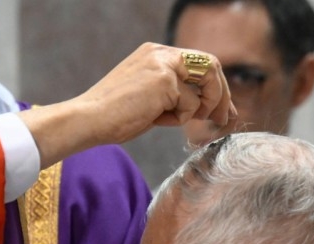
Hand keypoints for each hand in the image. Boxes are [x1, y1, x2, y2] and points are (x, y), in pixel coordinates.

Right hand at [78, 42, 233, 142]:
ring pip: (206, 85)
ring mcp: (163, 64)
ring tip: (180, 121)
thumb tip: (207, 106)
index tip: (223, 110)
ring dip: (201, 108)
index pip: (200, 63)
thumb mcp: (151, 98)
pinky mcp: (164, 80)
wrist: (89, 119)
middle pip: (211, 66)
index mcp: (156, 53)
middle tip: (224, 119)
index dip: (217, 86)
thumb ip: (176, 94)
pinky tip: (155, 119)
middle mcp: (161, 52)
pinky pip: (190, 105)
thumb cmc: (116, 115)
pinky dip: (179, 119)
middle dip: (222, 95)